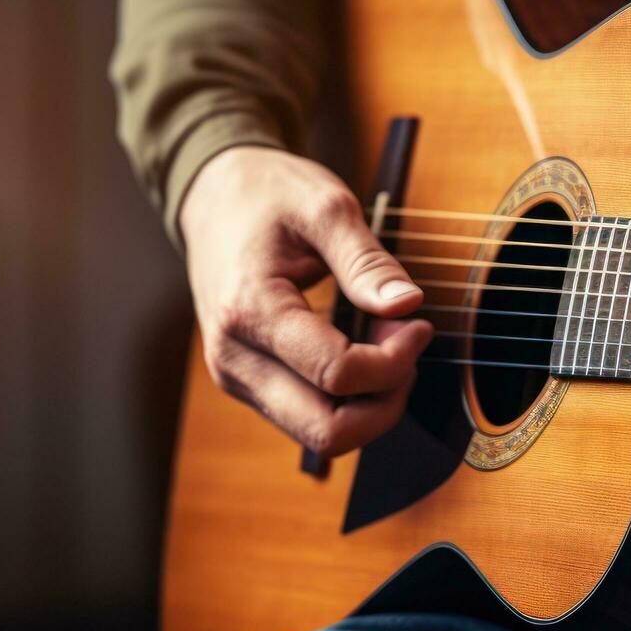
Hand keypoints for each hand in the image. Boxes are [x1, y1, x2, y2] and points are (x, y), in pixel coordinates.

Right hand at [179, 145, 432, 457]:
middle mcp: (234, 359)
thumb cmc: (268, 195)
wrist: (212, 197)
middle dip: (386, 401)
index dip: (394, 360)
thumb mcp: (324, 206)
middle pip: (328, 432)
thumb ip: (366, 261)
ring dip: (371, 403)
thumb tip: (408, 305)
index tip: (418, 323)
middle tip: (407, 345)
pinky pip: (309, 418)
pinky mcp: (249, 384)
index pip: (337, 374)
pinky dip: (349, 398)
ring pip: (321, 435)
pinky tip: (365, 350)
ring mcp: (237, 378)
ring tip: (388, 344)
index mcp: (249, 311)